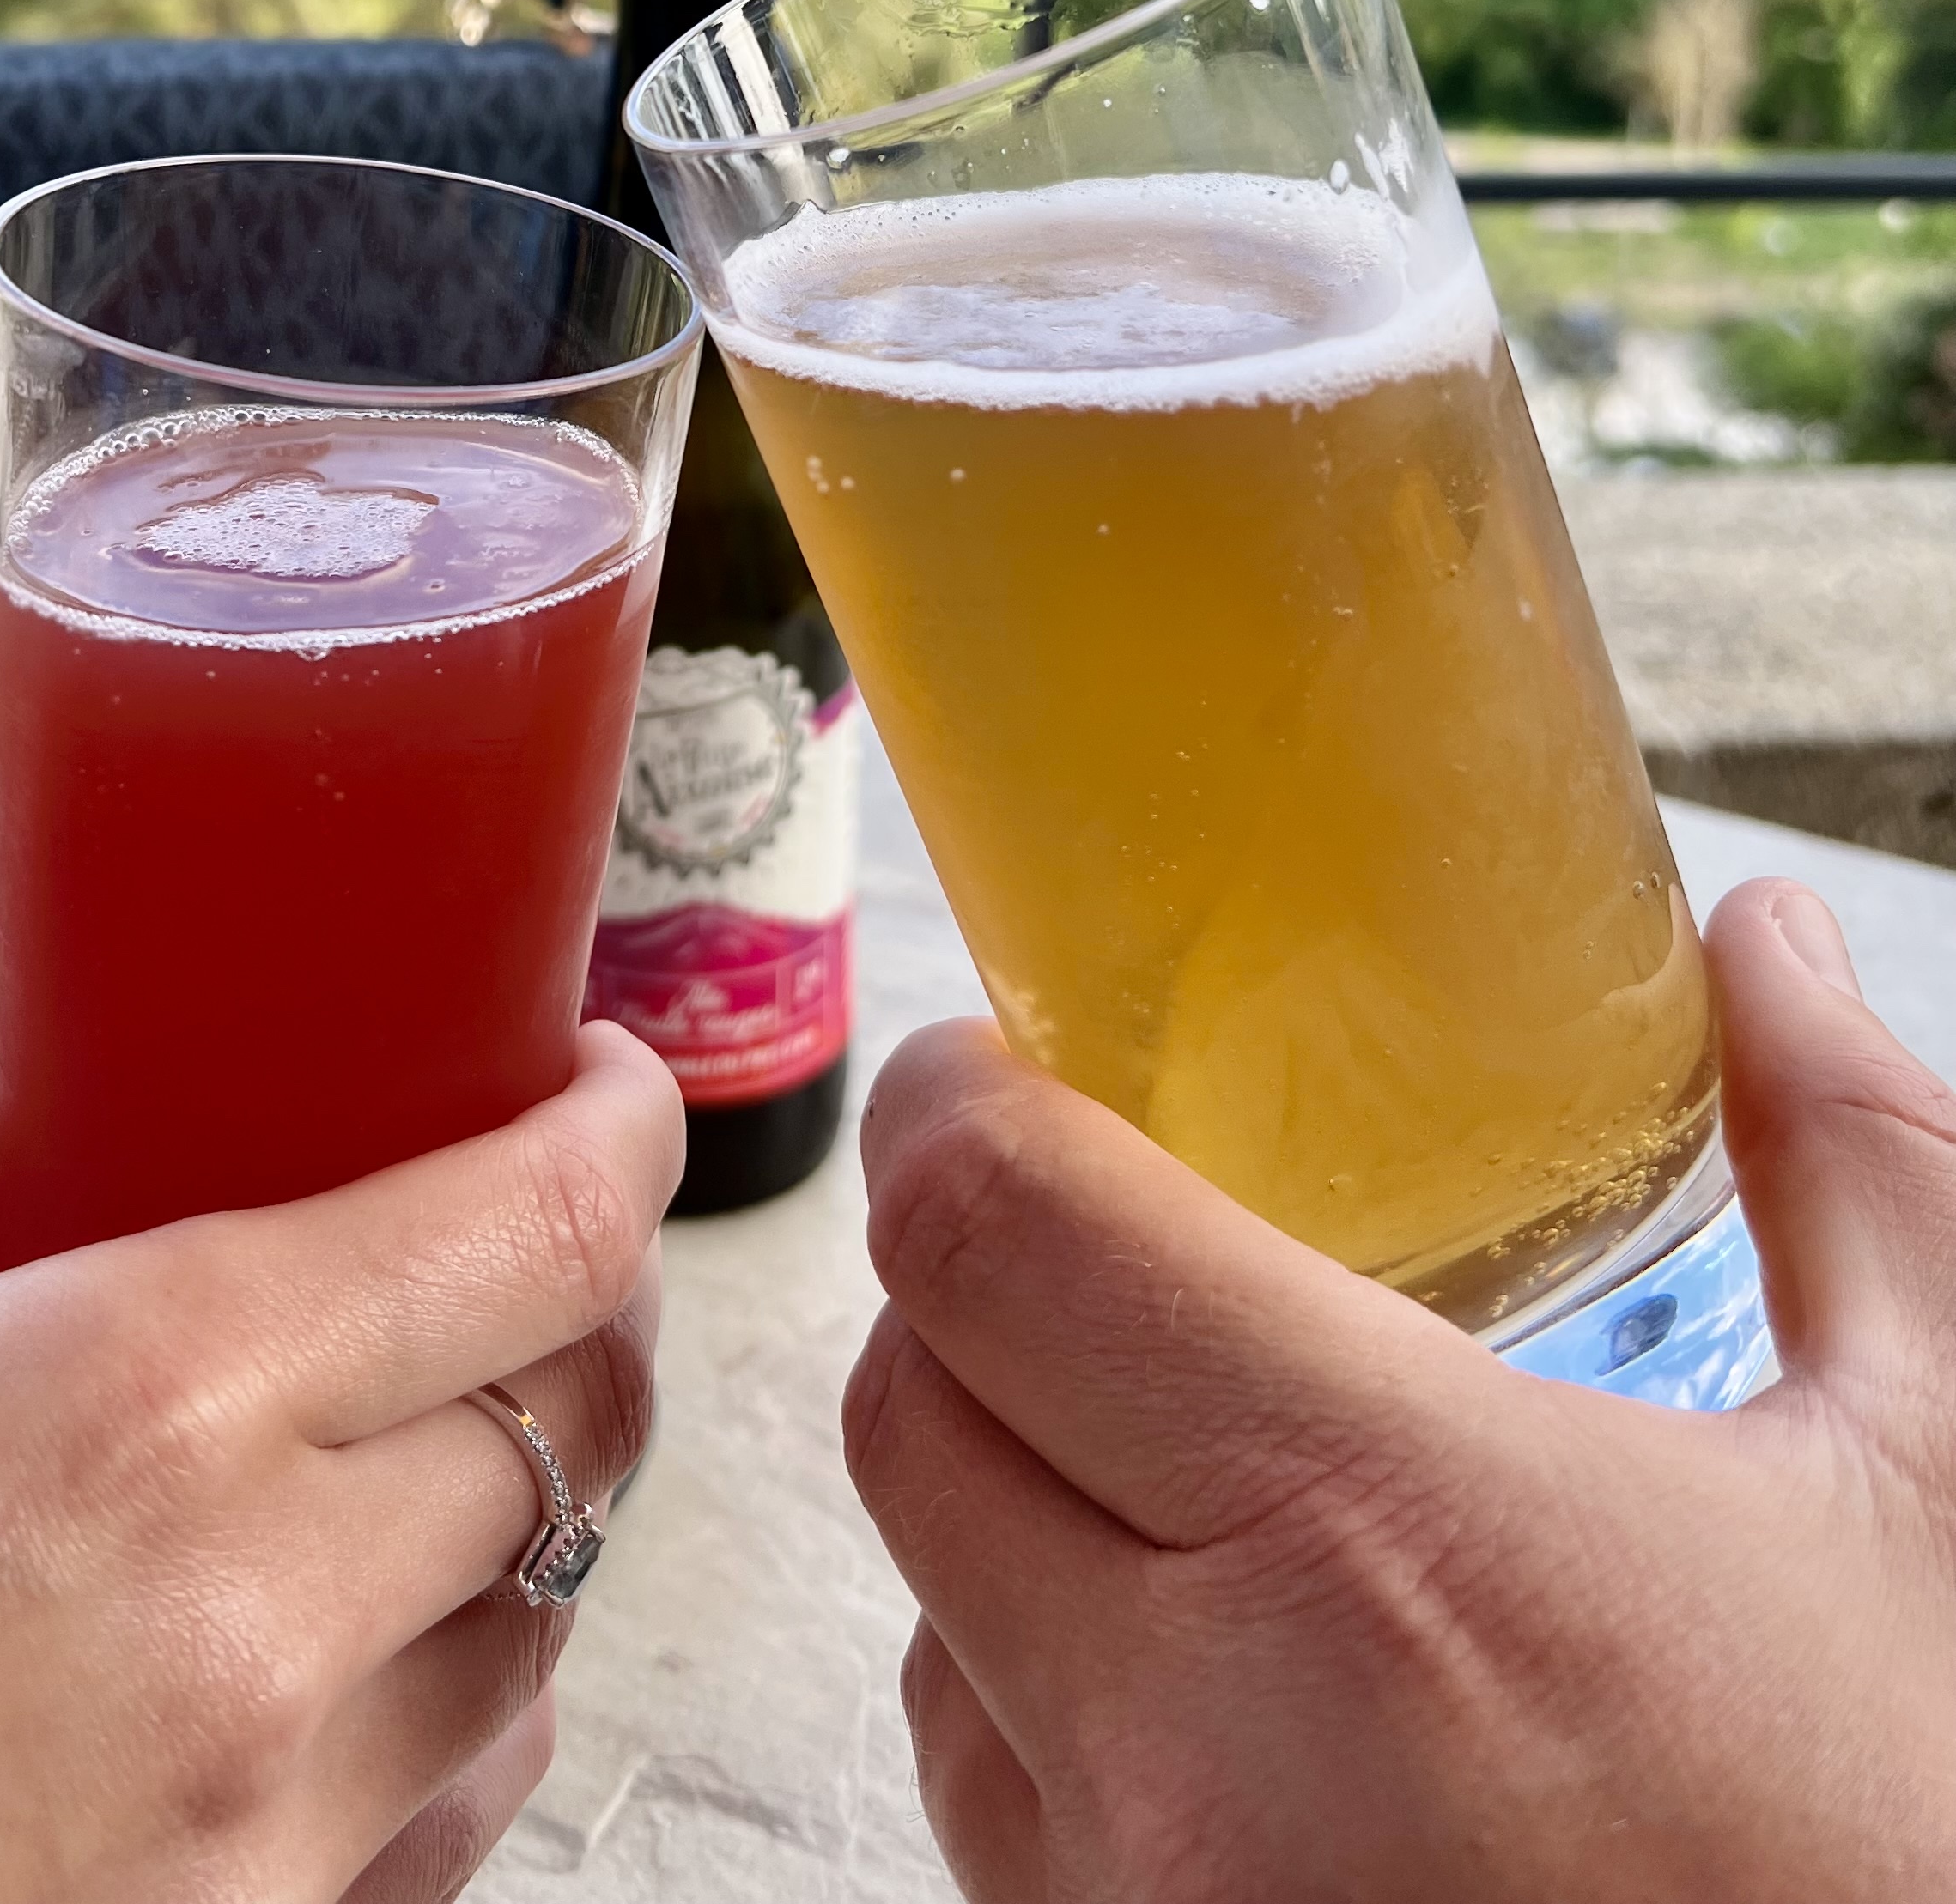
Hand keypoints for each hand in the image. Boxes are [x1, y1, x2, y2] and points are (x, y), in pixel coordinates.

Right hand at [0, 1014, 677, 1903]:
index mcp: (122, 1411)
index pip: (527, 1234)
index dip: (609, 1130)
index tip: (598, 1080)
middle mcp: (248, 1634)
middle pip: (571, 1422)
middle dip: (565, 1301)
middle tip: (495, 1232)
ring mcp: (255, 1856)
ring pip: (538, 1637)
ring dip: (514, 1518)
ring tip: (406, 1440)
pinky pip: (447, 1831)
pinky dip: (444, 1716)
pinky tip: (334, 1657)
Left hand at [843, 878, 1955, 1901]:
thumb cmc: (1928, 1840)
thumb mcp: (1944, 1486)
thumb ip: (1855, 1174)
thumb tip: (1777, 946)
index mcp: (1384, 1542)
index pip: (984, 1233)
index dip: (965, 1111)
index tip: (1017, 1075)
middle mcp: (1201, 1752)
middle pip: (909, 1412)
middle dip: (986, 1302)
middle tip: (1128, 1267)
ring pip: (927, 1624)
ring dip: (1016, 1529)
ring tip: (1217, 1515)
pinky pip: (993, 1832)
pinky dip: (1058, 1735)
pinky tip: (1242, 1724)